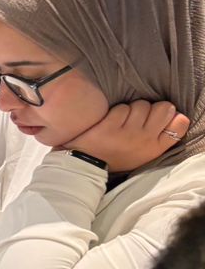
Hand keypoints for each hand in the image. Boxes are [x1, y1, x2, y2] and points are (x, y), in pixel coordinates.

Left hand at [62, 100, 189, 172]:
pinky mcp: (109, 127)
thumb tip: (177, 115)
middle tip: (140, 116)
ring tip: (123, 120)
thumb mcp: (145, 154)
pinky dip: (115, 111)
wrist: (88, 164)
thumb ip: (161, 138)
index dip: (172, 115)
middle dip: (152, 107)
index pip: (180, 124)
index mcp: (156, 148)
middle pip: (163, 108)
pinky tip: (110, 121)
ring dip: (131, 109)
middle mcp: (145, 140)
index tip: (160, 118)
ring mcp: (127, 133)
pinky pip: (121, 108)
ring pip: (141, 105)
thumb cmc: (118, 156)